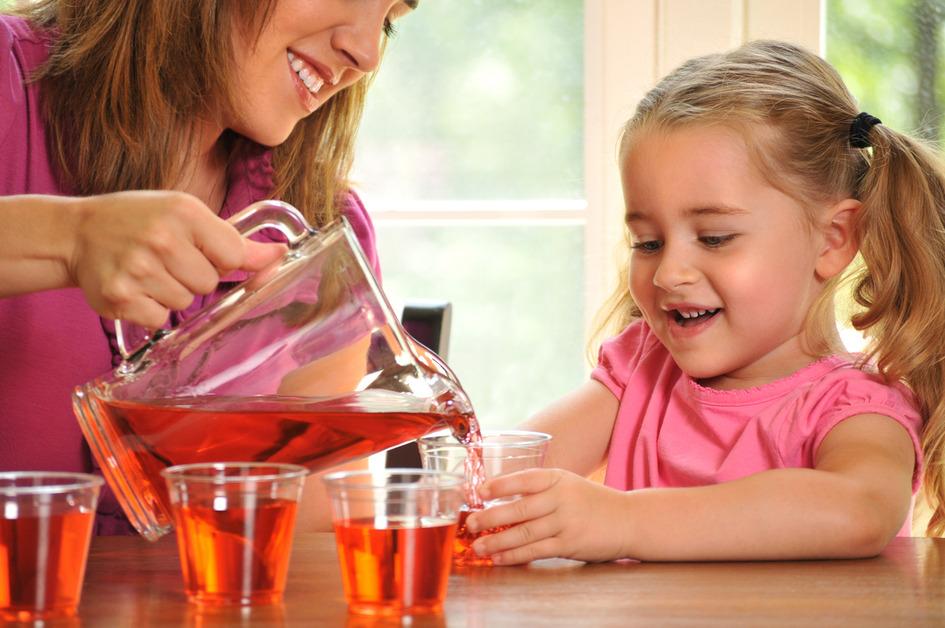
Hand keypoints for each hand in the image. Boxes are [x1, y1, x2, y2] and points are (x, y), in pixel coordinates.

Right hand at [68, 191, 285, 327]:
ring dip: (172, 293)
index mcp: (184, 212)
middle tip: (167, 259)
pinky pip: (161, 320)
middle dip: (194, 277)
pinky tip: (136, 288)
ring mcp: (138, 270)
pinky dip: (152, 310)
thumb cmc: (140, 221)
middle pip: (209, 283)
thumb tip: (279, 255)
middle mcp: (161, 239)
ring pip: (185, 303)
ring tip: (148, 271)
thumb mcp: (186, 215)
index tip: (203, 252)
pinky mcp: (119, 298)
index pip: (233, 256)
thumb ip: (233, 239)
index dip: (223, 260)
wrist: (78, 234)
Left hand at [464, 468, 630, 564]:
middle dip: (490, 518)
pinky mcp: (570, 544)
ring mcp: (566, 522)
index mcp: (557, 478)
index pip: (523, 479)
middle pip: (519, 509)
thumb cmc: (592, 502)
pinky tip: (500, 558)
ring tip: (478, 546)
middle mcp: (560, 498)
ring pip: (524, 533)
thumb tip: (501, 499)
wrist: (628, 519)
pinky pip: (536, 550)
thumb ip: (540, 489)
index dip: (499, 485)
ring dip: (497, 541)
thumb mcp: (568, 485)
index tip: (479, 492)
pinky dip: (515, 555)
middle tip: (470, 524)